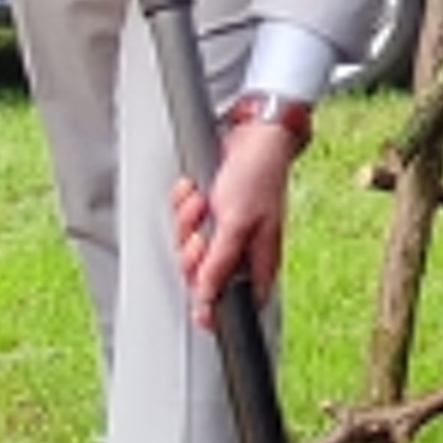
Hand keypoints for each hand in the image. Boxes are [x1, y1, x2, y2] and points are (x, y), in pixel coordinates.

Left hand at [171, 131, 291, 332]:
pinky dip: (185, 204)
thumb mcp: (236, 224)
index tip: (198, 307)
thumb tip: (207, 298)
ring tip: (202, 203)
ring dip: (188, 221)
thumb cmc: (259, 175)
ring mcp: (223, 231)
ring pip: (189, 246)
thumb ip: (219, 264)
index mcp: (257, 262)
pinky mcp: (209, 213)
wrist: (254, 134)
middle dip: (193, 252)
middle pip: (201, 275)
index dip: (214, 307)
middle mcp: (241, 250)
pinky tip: (197, 192)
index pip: (237, 304)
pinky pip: (184, 221)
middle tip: (201, 236)